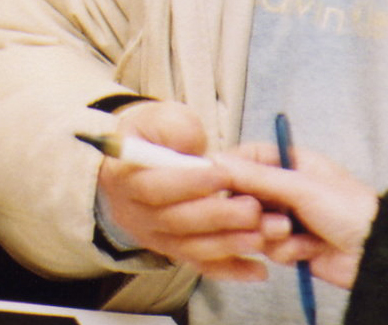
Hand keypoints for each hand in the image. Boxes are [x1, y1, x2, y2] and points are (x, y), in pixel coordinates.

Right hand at [96, 102, 269, 279]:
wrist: (145, 160)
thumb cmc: (157, 134)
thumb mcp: (161, 118)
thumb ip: (174, 127)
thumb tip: (192, 145)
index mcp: (126, 180)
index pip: (154, 188)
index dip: (188, 183)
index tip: (223, 174)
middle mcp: (136, 215)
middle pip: (176, 223)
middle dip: (217, 217)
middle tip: (253, 209)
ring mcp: (156, 237)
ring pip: (191, 248)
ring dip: (228, 245)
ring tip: (261, 236)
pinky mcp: (176, 251)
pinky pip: (202, 264)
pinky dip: (231, 269)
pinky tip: (258, 269)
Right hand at [218, 142, 380, 289]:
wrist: (374, 253)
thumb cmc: (351, 209)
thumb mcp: (302, 187)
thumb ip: (258, 176)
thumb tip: (219, 161)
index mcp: (293, 162)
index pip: (248, 158)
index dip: (230, 170)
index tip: (217, 183)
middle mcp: (287, 188)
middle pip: (244, 197)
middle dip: (253, 211)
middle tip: (266, 215)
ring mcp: (288, 218)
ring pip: (253, 227)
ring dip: (272, 234)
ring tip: (294, 231)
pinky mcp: (290, 246)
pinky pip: (269, 249)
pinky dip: (287, 251)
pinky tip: (309, 248)